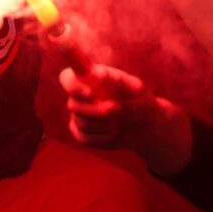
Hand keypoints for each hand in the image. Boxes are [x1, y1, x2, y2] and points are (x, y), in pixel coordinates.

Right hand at [62, 64, 192, 175]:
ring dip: (102, 124)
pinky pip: (83, 137)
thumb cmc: (140, 100)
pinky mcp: (83, 132)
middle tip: (118, 109)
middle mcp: (80, 96)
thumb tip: (100, 74)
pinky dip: (101, 137)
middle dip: (96, 110)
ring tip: (119, 122)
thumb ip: (119, 79)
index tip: (90, 93)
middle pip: (73, 104)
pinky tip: (114, 133)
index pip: (67, 78)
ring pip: (80, 121)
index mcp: (88, 79)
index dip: (72, 86)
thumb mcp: (137, 88)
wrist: (145, 125)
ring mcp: (80, 114)